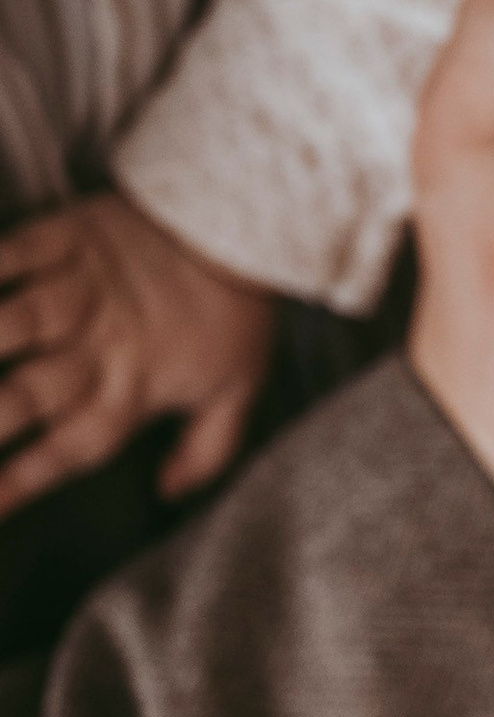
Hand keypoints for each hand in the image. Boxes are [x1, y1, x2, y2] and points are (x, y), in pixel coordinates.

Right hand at [0, 192, 277, 514]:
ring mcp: (84, 289)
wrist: (248, 223)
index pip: (70, 449)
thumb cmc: (237, 311)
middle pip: (28, 393)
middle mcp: (101, 347)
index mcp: (133, 390)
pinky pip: (18, 251)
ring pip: (20, 321)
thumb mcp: (239, 390)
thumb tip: (168, 493)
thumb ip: (205, 451)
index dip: (24, 480)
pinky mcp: (72, 235)